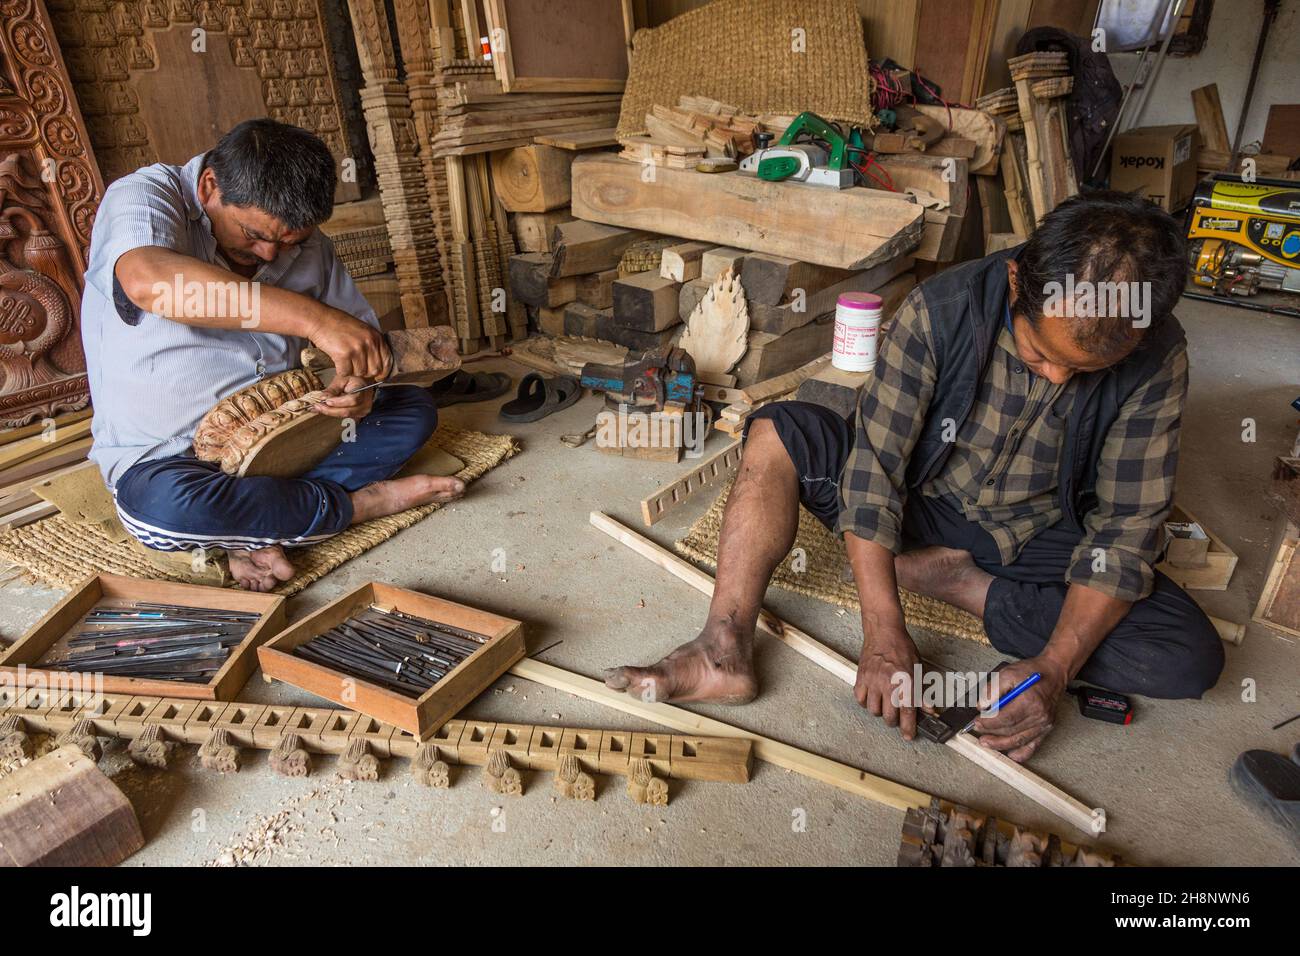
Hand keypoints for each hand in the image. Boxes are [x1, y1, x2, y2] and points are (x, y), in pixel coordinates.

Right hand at [306, 308, 388, 379]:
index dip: (383, 372)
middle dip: (365, 372)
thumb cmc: (339, 324)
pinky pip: (346, 372)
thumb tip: (379, 366)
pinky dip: (340, 370)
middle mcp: (369, 343)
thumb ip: (372, 345)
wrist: (320, 319)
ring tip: (344, 359)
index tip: (378, 376)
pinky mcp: (344, 355)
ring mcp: (357, 349)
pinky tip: (337, 361)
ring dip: (351, 370)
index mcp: (376, 336)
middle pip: (374, 370)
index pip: (387, 361)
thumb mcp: (363, 330)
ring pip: (360, 373)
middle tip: (356, 367)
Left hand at [314, 375, 374, 418]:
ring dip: (330, 412)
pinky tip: (324, 409)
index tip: (326, 401)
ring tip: (318, 407)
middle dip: (330, 410)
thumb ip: (332, 389)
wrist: (361, 384)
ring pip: (344, 416)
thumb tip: (322, 397)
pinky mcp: (358, 415)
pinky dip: (333, 413)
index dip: (338, 402)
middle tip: (317, 406)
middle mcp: (365, 403)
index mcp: (362, 389)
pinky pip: (344, 417)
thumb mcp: (341, 379)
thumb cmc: (352, 380)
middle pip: (347, 411)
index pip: (352, 400)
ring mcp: (363, 411)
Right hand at [855, 626, 920, 740]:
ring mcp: (873, 682)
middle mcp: (888, 685)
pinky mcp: (861, 678)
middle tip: (897, 717)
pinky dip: (865, 702)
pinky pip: (860, 699)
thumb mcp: (919, 669)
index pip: (908, 713)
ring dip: (880, 711)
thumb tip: (929, 709)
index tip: (909, 736)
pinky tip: (872, 697)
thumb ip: (922, 691)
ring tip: (884, 705)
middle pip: (889, 716)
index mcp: (906, 683)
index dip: (908, 728)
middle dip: (894, 721)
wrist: (884, 632)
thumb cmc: (902, 647)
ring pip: (873, 710)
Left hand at [971, 656, 1067, 761]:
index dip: (988, 723)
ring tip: (987, 743)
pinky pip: (1034, 745)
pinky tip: (1011, 754)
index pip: (1005, 718)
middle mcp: (1039, 715)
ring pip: (1019, 740)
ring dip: (1001, 744)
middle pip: (1011, 731)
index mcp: (1030, 701)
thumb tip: (982, 705)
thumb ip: (993, 689)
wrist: (1053, 673)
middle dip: (991, 733)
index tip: (976, 722)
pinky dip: (1022, 753)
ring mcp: (1044, 724)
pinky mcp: (1046, 728)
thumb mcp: (1008, 673)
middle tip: (977, 731)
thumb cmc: (1031, 672)